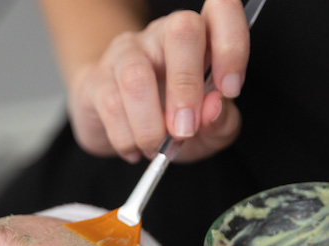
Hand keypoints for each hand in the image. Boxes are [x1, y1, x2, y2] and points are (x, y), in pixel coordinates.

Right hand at [67, 0, 249, 162]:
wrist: (121, 131)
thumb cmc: (172, 121)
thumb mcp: (209, 129)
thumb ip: (221, 121)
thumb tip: (213, 110)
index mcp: (201, 38)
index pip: (222, 8)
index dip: (231, 44)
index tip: (229, 90)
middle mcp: (164, 34)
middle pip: (182, 30)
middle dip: (187, 87)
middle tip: (185, 130)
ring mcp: (127, 52)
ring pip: (137, 74)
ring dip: (150, 123)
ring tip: (156, 148)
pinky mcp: (96, 79)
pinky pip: (110, 104)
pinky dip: (126, 137)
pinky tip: (134, 148)